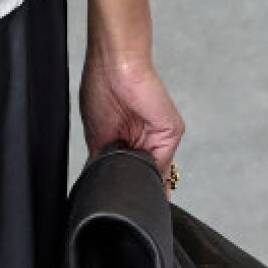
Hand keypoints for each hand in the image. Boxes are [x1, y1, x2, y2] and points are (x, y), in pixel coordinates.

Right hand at [79, 49, 184, 197]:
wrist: (115, 64)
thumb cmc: (101, 88)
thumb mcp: (96, 135)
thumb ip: (105, 163)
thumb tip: (102, 190)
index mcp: (123, 140)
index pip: (127, 172)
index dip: (122, 187)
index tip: (116, 204)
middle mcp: (143, 139)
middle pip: (143, 176)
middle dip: (134, 190)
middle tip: (123, 203)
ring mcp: (158, 136)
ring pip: (155, 175)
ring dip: (144, 186)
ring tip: (128, 188)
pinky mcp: (171, 132)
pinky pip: (165, 165)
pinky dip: (153, 178)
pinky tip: (140, 179)